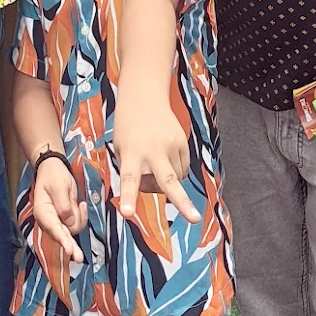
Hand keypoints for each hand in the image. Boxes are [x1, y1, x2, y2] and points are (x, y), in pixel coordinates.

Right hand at [33, 157, 86, 262]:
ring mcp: (57, 221)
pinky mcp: (65, 220)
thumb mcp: (59, 186)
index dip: (62, 240)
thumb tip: (70, 223)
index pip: (54, 228)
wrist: (53, 168)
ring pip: (72, 230)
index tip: (69, 250)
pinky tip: (80, 204)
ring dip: (79, 219)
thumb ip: (64, 205)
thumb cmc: (53, 175)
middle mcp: (48, 220)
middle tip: (79, 258)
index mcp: (42, 211)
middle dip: (71, 246)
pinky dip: (81, 216)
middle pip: (61, 236)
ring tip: (79, 203)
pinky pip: (76, 224)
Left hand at [115, 96, 199, 224]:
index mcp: (131, 153)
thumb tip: (156, 191)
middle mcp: (152, 150)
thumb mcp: (120, 148)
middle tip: (194, 219)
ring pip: (176, 180)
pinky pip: (183, 169)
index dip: (128, 197)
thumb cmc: (128, 127)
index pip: (128, 179)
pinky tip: (165, 157)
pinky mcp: (182, 142)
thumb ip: (133, 170)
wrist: (144, 97)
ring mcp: (170, 145)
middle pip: (167, 180)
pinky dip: (176, 171)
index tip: (127, 213)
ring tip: (155, 165)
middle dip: (182, 202)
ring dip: (167, 182)